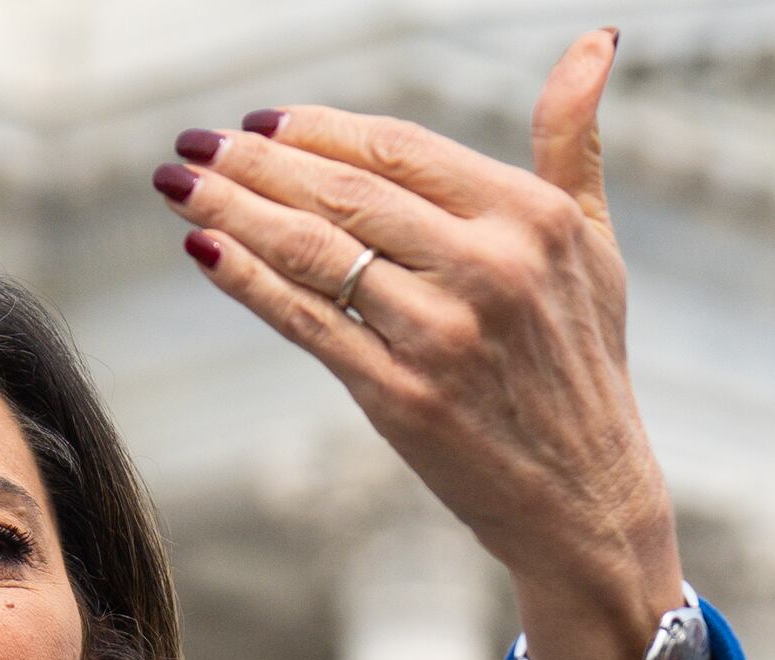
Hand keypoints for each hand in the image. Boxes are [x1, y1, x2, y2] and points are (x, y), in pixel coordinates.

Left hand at [161, 32, 686, 659]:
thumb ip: (574, 142)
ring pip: (314, 251)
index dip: (317, 129)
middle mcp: (488, 268)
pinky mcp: (402, 396)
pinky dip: (247, 279)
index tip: (260, 121)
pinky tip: (204, 247)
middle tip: (197, 143)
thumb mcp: (595, 245)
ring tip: (180, 184)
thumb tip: (594, 41)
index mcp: (530, 217)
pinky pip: (307, 321)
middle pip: (344, 193)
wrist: (584, 500)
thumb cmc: (580, 366)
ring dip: (232, 209)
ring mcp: (442, 334)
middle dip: (255, 162)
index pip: (397, 149)